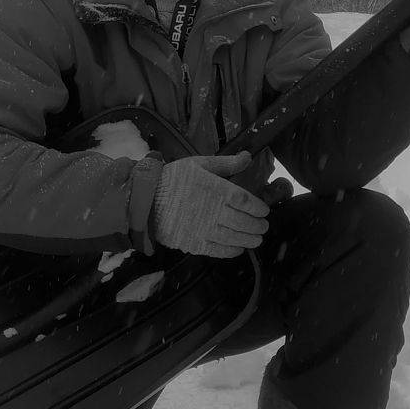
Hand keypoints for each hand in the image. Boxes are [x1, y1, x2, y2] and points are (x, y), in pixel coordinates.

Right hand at [152, 152, 269, 258]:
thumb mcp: (199, 164)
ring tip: (257, 239)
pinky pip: (218, 251)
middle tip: (264, 226)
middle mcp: (213, 211)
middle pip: (243, 222)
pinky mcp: (194, 243)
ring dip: (249, 240)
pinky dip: (231, 251)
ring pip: (233, 238)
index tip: (264, 210)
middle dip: (257, 226)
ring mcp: (203, 230)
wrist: (145, 200)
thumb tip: (248, 157)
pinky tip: (238, 249)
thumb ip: (226, 163)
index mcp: (216, 189)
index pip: (244, 201)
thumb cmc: (173, 179)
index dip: (258, 208)